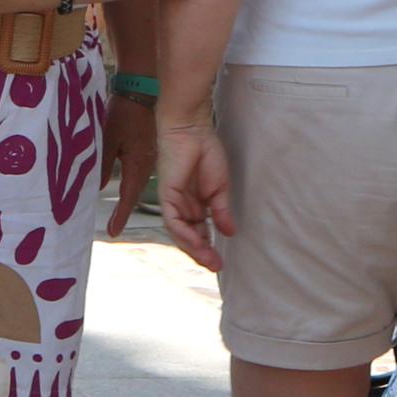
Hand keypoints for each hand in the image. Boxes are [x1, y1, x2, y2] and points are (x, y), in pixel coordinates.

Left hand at [98, 89, 157, 238]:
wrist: (140, 91)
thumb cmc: (123, 113)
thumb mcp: (108, 140)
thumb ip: (102, 165)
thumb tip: (97, 189)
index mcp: (138, 164)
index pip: (128, 197)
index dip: (120, 216)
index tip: (113, 232)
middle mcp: (146, 165)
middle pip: (135, 194)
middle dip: (124, 212)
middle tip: (115, 228)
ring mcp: (148, 157)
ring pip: (137, 185)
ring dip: (129, 200)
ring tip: (119, 215)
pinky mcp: (147, 149)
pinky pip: (139, 174)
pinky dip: (132, 186)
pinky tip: (127, 189)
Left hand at [157, 115, 231, 269]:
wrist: (193, 130)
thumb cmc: (207, 152)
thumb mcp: (220, 188)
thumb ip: (221, 211)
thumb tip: (230, 233)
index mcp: (195, 205)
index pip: (199, 232)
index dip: (208, 248)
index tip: (220, 262)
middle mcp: (182, 206)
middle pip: (189, 237)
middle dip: (202, 253)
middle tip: (216, 267)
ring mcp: (173, 201)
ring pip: (180, 233)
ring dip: (194, 248)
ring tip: (209, 260)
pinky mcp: (166, 195)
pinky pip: (173, 220)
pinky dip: (184, 233)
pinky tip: (197, 242)